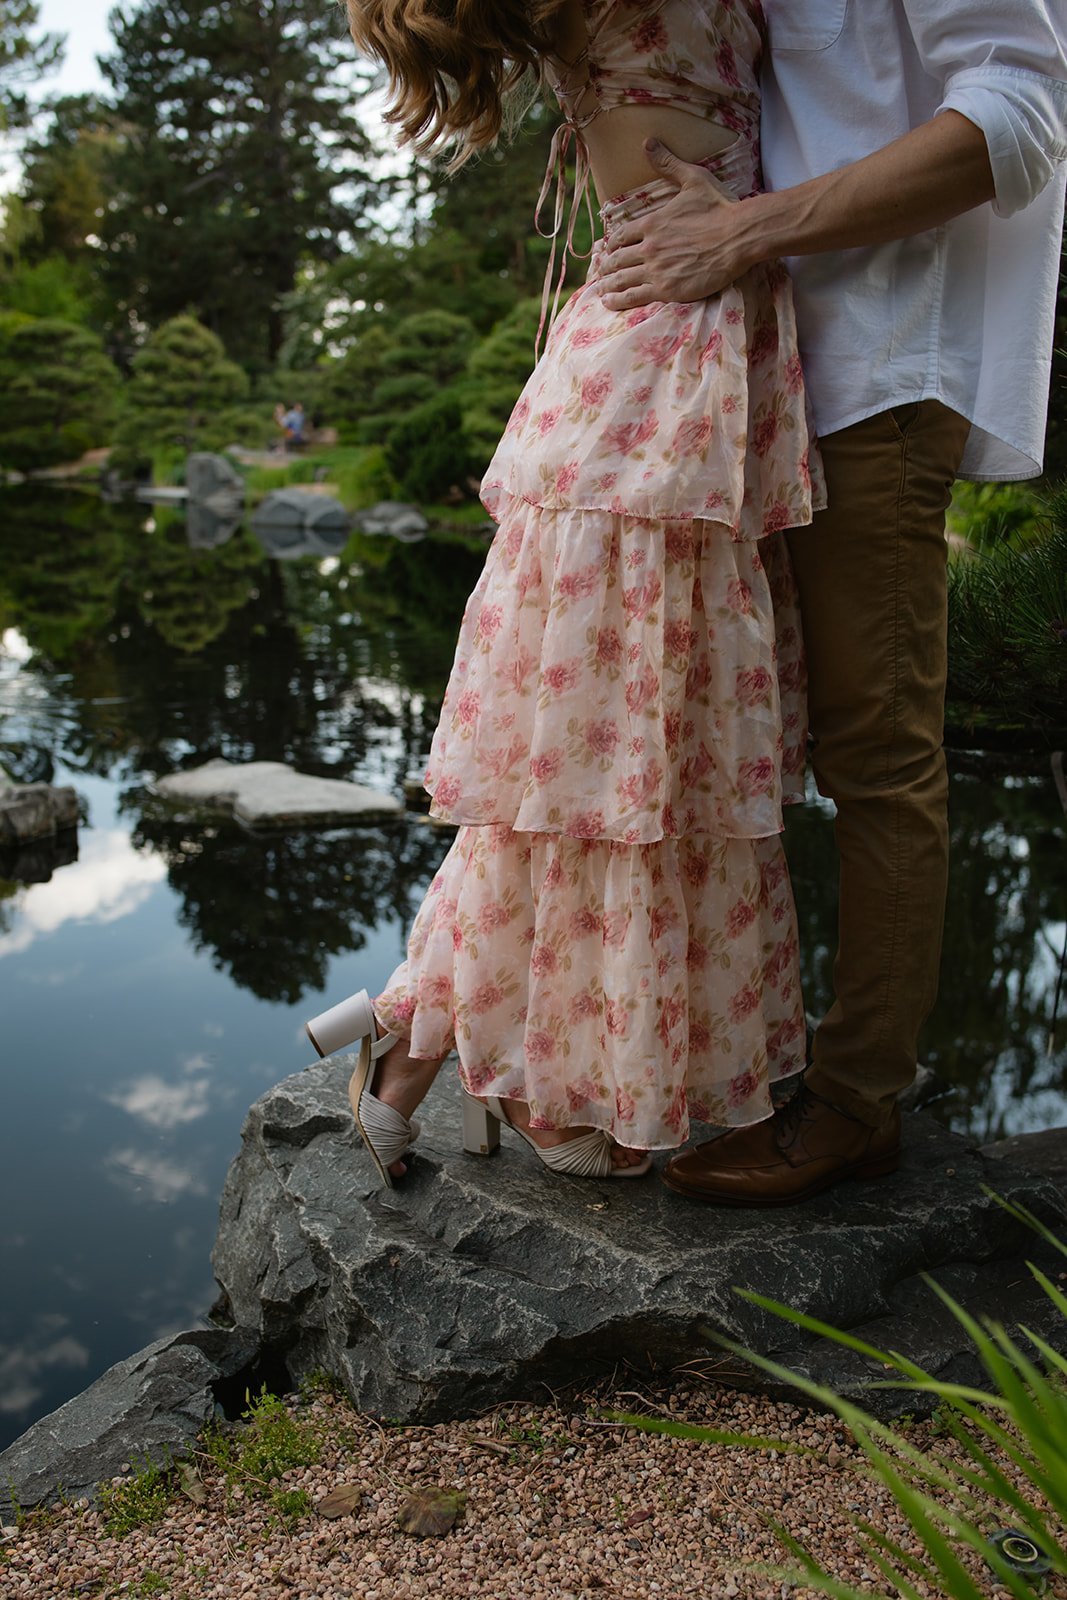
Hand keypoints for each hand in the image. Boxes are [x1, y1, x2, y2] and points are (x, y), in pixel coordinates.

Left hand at [597, 138, 749, 308]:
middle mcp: (648, 246)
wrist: (739, 237)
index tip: (608, 251)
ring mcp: (656, 269)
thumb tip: (648, 142)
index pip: (620, 236)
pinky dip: (618, 300)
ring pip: (621, 279)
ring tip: (600, 291)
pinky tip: (609, 303)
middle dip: (606, 266)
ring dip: (607, 285)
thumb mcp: (694, 178)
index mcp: (651, 222)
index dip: (611, 244)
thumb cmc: (719, 207)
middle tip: (600, 273)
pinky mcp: (667, 290)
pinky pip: (634, 296)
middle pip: (616, 259)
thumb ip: (668, 163)